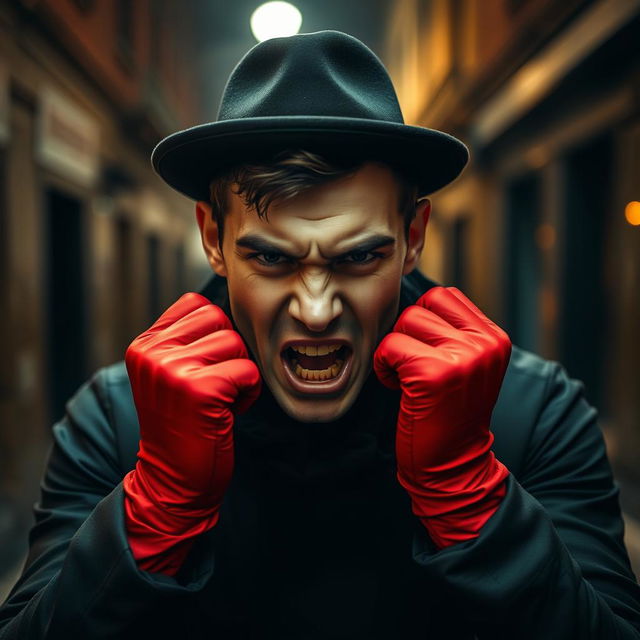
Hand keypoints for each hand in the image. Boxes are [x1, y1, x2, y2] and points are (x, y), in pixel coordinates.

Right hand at [123, 293, 260, 573]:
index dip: (214, 332)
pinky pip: (248, 370)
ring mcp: (173, 370)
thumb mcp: (171, 375)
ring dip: (240, 373)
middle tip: (217, 385)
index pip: (196, 304)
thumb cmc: (183, 426)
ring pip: (235, 342)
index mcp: (144, 345)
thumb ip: (186, 340)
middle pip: (218, 318)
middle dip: (229, 351)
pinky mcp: (199, 389)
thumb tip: (226, 310)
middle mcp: (152, 353)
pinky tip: (228, 413)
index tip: (206, 367)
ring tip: (221, 400)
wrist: (171, 482)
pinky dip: (249, 392)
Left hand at [374, 286, 510, 546]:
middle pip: (423, 306)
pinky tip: (395, 387)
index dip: (423, 319)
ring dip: (394, 348)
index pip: (445, 296)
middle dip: (407, 333)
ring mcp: (461, 357)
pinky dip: (383, 365)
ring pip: (405, 322)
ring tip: (404, 377)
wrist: (453, 466)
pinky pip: (390, 346)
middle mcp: (484, 344)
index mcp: (494, 338)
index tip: (422, 350)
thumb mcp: (466, 366)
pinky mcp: (433, 373)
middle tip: (410, 366)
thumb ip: (454, 332)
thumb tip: (418, 301)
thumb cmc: (449, 414)